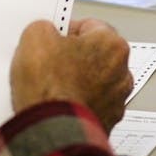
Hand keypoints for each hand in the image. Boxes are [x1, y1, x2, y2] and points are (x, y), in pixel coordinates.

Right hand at [9, 19, 132, 132]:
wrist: (51, 129)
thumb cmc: (49, 85)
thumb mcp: (34, 36)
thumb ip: (43, 27)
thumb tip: (43, 33)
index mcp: (112, 45)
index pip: (89, 26)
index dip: (65, 30)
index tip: (51, 38)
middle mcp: (122, 72)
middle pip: (93, 55)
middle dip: (72, 57)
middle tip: (47, 62)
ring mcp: (116, 100)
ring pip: (93, 82)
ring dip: (75, 82)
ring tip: (49, 86)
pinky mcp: (106, 123)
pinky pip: (89, 105)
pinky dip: (74, 104)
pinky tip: (55, 104)